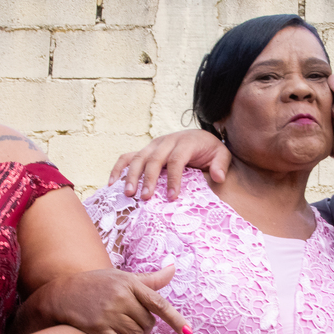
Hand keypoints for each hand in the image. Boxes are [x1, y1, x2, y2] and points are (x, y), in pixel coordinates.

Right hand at [37, 264, 189, 333]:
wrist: (63, 292)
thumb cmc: (98, 283)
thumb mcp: (123, 277)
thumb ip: (150, 278)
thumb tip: (174, 268)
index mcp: (131, 283)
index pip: (159, 303)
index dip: (175, 319)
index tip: (189, 333)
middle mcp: (122, 297)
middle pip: (147, 323)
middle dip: (146, 330)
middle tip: (139, 330)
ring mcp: (110, 313)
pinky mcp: (98, 327)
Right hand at [108, 130, 229, 200]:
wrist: (199, 136)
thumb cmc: (209, 150)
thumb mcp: (221, 154)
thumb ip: (221, 164)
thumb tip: (218, 177)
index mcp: (185, 142)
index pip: (176, 160)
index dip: (174, 179)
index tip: (172, 197)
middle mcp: (166, 142)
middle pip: (154, 159)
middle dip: (149, 179)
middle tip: (145, 198)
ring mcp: (153, 145)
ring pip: (138, 158)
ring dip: (131, 175)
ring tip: (128, 193)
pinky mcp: (145, 150)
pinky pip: (127, 157)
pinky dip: (118, 168)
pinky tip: (112, 183)